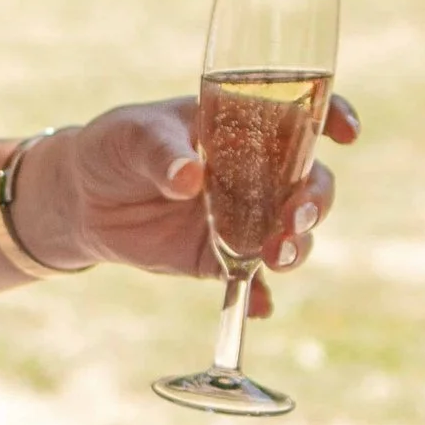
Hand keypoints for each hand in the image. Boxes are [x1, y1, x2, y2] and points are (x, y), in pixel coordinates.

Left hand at [14, 94, 359, 307]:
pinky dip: (256, 295)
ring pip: (290, 233)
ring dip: (296, 246)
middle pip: (309, 183)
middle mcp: (255, 173)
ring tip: (277, 256)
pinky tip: (256, 307)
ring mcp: (243, 217)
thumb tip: (189, 178)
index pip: (303, 117)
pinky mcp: (220, 257)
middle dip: (315, 201)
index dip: (333, 117)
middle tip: (294, 217)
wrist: (79, 198)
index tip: (346, 132)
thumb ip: (163, 153)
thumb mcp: (132, 136)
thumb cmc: (113, 147)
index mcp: (243, 126)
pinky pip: (250, 279)